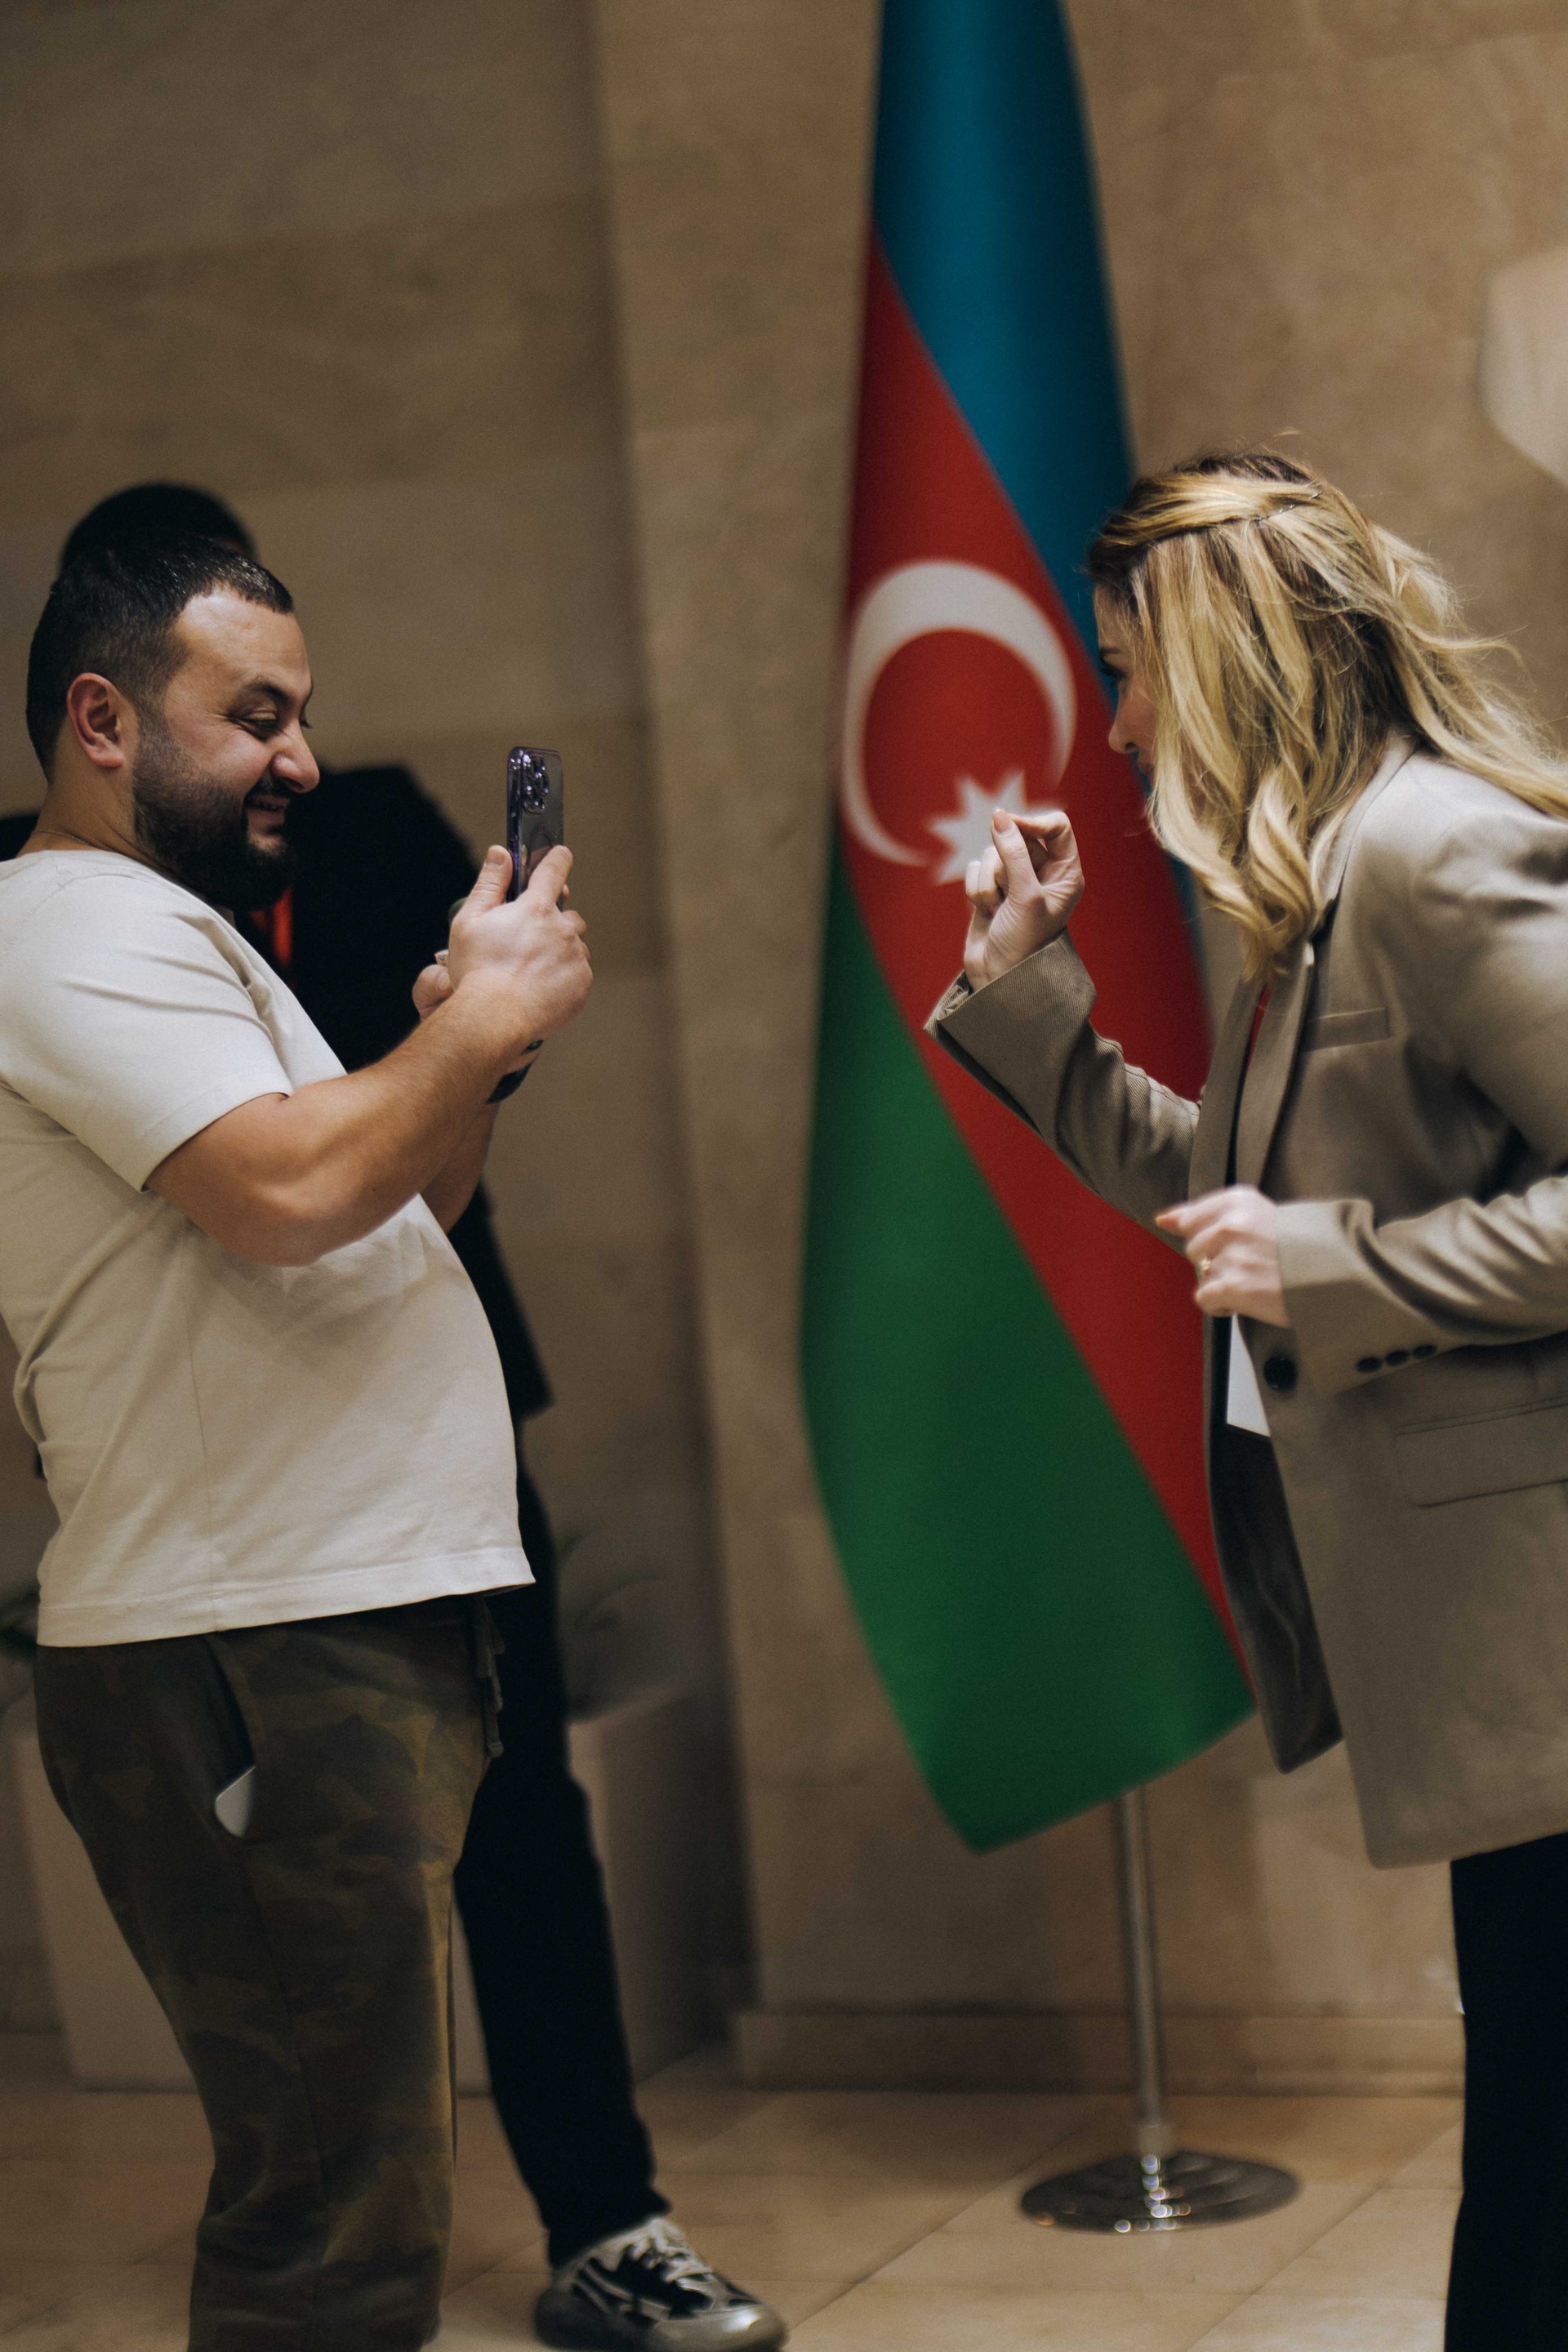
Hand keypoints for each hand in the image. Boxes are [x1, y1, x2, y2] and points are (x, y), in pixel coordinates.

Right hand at [445, 843, 591, 1050]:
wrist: (495, 1017)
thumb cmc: (477, 971)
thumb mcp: (470, 920)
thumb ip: (489, 883)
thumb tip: (501, 853)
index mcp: (534, 908)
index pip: (553, 870)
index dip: (557, 858)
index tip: (561, 854)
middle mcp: (561, 928)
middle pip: (568, 914)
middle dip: (554, 921)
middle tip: (530, 939)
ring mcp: (575, 957)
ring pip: (575, 945)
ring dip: (561, 950)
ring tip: (533, 968)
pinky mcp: (582, 984)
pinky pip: (579, 972)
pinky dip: (565, 976)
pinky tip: (542, 986)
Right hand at [962, 809, 1083, 988]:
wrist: (996, 977)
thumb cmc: (1022, 942)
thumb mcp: (1025, 895)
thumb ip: (1013, 853)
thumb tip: (1000, 815)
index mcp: (1066, 873)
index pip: (1056, 827)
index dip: (1033, 823)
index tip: (1009, 827)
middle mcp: (1043, 873)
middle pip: (1018, 837)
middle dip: (1005, 862)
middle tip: (1008, 890)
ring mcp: (1015, 880)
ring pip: (992, 853)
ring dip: (990, 881)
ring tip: (998, 908)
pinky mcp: (991, 888)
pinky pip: (976, 868)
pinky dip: (977, 889)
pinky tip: (987, 911)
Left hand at [1156, 1188, 1288, 1324]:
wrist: (1337, 1275)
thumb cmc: (1301, 1245)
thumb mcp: (1256, 1213)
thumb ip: (1205, 1213)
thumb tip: (1162, 1219)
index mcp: (1238, 1200)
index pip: (1189, 1218)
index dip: (1206, 1238)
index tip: (1227, 1244)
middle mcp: (1231, 1224)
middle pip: (1193, 1249)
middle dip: (1215, 1260)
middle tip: (1251, 1264)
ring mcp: (1232, 1256)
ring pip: (1202, 1275)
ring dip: (1223, 1283)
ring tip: (1254, 1280)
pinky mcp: (1233, 1287)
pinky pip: (1204, 1298)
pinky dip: (1222, 1304)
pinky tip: (1246, 1299)